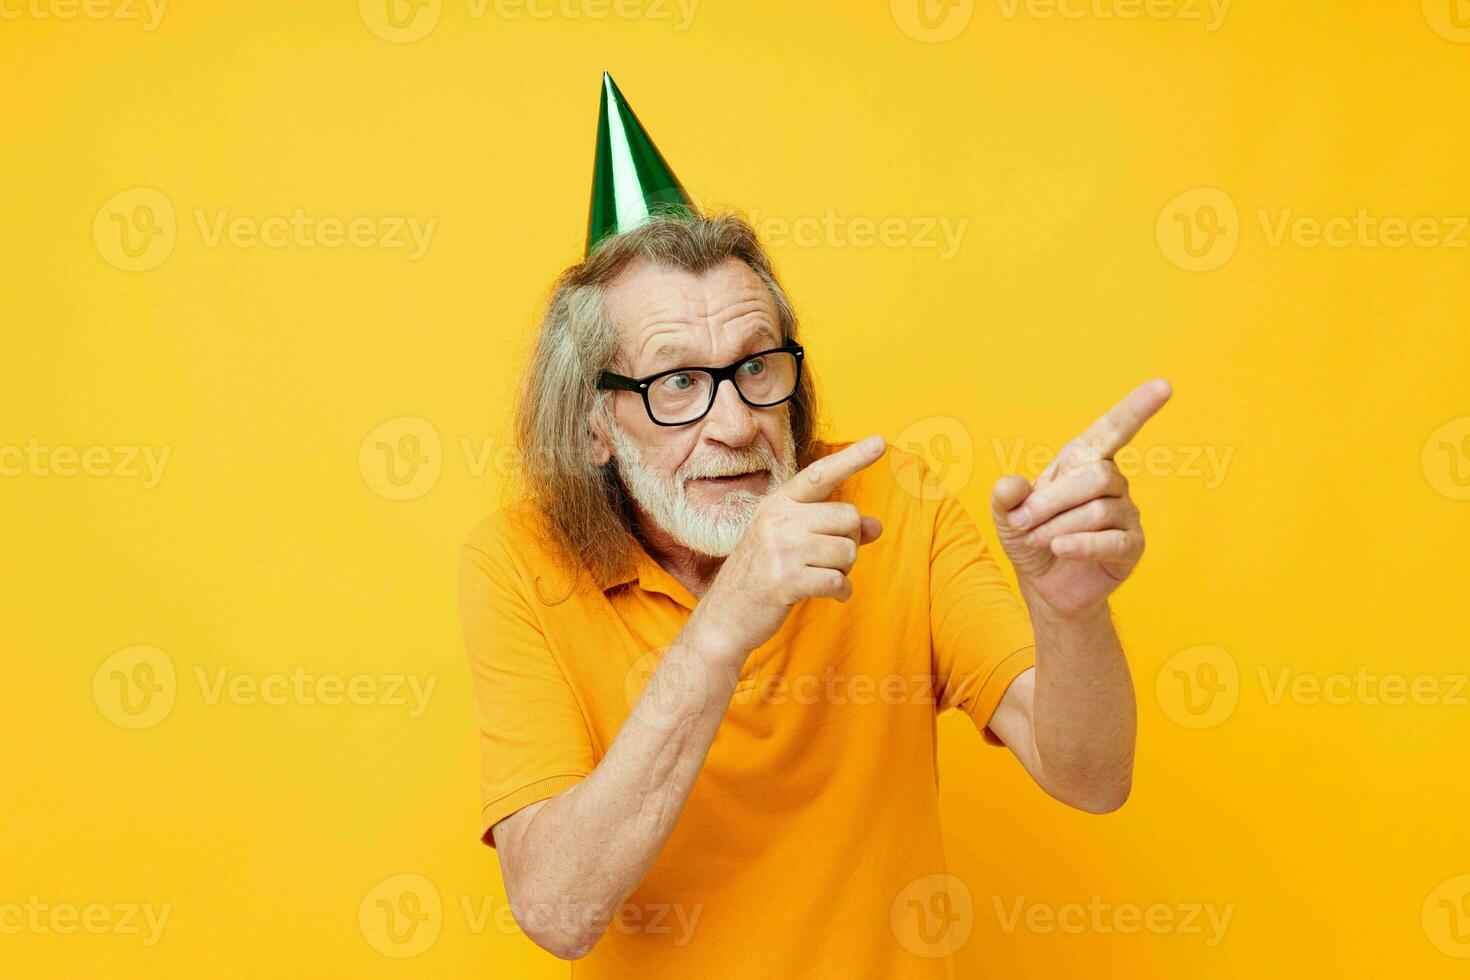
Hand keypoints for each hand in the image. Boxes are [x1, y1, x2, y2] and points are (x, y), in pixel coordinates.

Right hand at [687, 435, 886, 663]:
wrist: (725, 616)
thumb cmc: (761, 576)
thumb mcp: (790, 543)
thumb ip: (833, 530)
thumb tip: (877, 526)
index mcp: (778, 504)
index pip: (820, 474)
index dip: (852, 458)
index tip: (880, 442)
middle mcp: (778, 520)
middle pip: (849, 518)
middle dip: (849, 542)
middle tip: (828, 560)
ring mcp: (781, 549)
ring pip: (848, 551)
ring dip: (844, 570)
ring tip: (820, 577)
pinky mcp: (786, 580)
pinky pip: (838, 581)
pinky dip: (841, 592)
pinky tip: (830, 595)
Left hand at [992, 380, 1171, 617]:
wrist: (1045, 584)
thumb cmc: (1031, 538)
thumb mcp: (1008, 516)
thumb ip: (1006, 497)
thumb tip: (1011, 485)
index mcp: (1085, 461)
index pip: (1114, 428)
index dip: (1137, 408)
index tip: (1164, 386)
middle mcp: (1112, 481)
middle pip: (1094, 476)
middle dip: (1050, 501)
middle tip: (1023, 522)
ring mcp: (1126, 513)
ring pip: (1097, 510)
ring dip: (1057, 528)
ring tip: (1039, 541)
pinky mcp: (1132, 546)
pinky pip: (1111, 541)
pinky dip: (1081, 545)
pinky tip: (1060, 548)